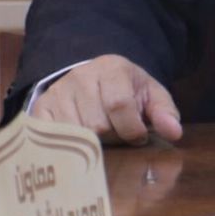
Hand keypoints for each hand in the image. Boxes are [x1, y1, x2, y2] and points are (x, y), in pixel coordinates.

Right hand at [30, 54, 182, 145]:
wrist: (91, 79)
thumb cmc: (125, 91)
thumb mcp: (149, 95)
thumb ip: (164, 112)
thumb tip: (174, 132)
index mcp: (112, 68)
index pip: (119, 105)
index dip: (131, 129)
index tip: (138, 137)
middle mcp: (80, 77)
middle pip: (97, 124)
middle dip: (112, 137)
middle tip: (116, 135)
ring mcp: (57, 93)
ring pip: (74, 134)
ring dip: (90, 144)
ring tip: (99, 136)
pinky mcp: (40, 110)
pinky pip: (50, 138)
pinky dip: (66, 147)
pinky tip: (77, 145)